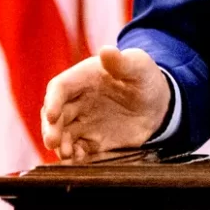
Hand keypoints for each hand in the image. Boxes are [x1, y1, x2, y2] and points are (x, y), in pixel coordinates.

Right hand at [40, 46, 171, 161]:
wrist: (159, 103)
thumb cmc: (145, 77)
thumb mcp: (138, 66)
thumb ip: (122, 61)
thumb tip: (106, 50)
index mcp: (84, 77)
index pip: (60, 87)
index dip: (52, 101)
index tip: (52, 116)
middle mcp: (78, 100)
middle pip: (55, 114)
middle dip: (51, 128)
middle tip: (53, 142)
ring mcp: (83, 121)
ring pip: (62, 134)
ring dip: (60, 145)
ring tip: (66, 155)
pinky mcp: (92, 139)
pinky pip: (77, 149)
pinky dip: (74, 155)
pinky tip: (78, 160)